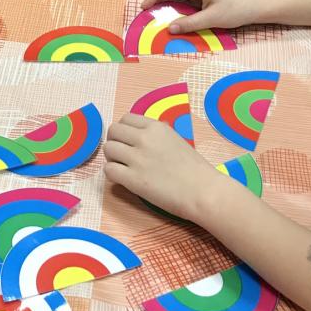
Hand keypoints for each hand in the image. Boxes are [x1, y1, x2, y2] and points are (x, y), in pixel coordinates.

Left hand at [104, 114, 218, 221]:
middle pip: (113, 131)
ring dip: (112, 158)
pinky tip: (123, 179)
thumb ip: (157, 134)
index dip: (124, 130)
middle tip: (123, 154)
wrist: (202, 191)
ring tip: (123, 167)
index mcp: (156, 127)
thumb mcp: (176, 139)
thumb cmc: (194, 168)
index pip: (125, 119)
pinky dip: (112, 174)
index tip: (128, 141)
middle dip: (115, 142)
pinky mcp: (132, 179)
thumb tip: (143, 131)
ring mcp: (137, 158)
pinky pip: (109, 169)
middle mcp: (144, 139)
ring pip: (108, 149)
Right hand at [143, 0, 267, 29]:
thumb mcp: (212, 19)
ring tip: (155, 15)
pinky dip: (177, 6)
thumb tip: (169, 29)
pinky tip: (173, 15)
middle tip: (145, 13)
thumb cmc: (237, 9)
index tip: (143, 7)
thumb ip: (190, 24)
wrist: (257, 5)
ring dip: (167, 3)